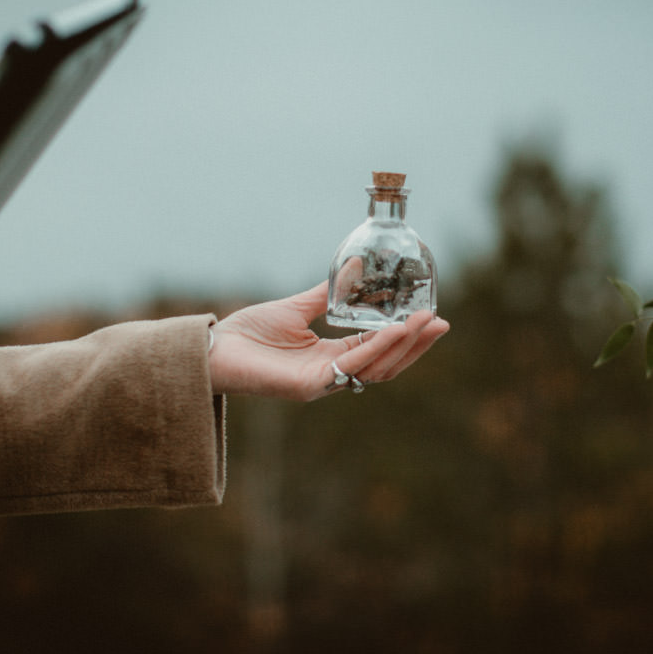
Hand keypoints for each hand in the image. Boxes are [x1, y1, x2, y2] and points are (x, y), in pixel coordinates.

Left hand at [208, 282, 448, 400]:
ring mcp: (322, 384)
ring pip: (374, 368)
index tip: (431, 316)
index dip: (406, 336)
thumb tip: (355, 266)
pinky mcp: (308, 386)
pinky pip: (349, 366)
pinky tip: (393, 330)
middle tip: (440, 322)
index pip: (377, 350)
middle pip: (385, 364)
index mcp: (330, 358)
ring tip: (424, 322)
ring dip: (402, 345)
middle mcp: (331, 374)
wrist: (212, 348)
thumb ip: (327, 293)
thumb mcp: (295, 307)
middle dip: (415, 345)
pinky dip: (374, 348)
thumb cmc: (247, 332)